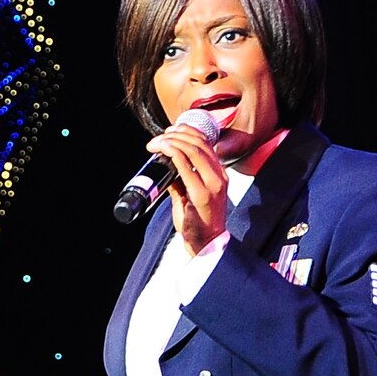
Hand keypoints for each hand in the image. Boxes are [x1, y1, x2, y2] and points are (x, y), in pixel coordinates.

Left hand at [146, 117, 229, 253]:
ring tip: (157, 143)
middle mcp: (219, 176)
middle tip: (159, 138)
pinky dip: (174, 153)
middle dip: (176, 134)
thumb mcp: (191, 194)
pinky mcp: (201, 195)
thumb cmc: (198, 221)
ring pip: (194, 150)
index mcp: (219, 174)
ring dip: (172, 142)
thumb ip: (181, 179)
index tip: (170, 131)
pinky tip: (164, 150)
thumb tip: (166, 166)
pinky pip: (187, 167)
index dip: (187, 131)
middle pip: (199, 143)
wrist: (206, 244)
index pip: (206, 142)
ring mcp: (212, 185)